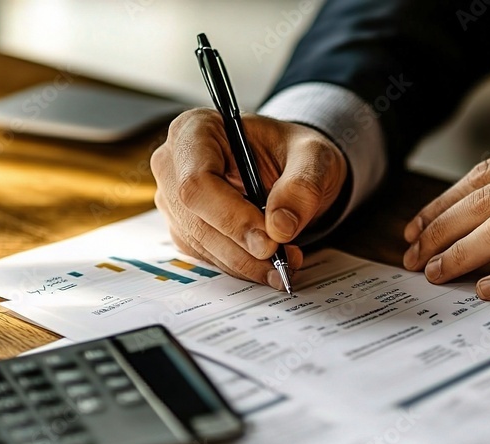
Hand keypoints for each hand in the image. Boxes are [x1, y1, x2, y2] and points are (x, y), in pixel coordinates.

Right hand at [151, 108, 347, 288]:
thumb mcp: (313, 156)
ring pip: (202, 244)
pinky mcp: (187, 228)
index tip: (269, 240)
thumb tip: (280, 227)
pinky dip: (243, 266)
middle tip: (284, 260)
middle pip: (195, 218)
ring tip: (287, 263)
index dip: (231, 217)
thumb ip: (302, 185)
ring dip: (246, 263)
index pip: (197, 181)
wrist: (292, 166)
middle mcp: (176, 165)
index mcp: (196, 130)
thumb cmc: (293, 151)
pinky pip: (209, 256)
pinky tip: (271, 265)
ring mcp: (176, 200)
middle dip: (242, 247)